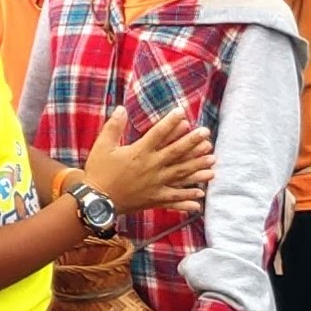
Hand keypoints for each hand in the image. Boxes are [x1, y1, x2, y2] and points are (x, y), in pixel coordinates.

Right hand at [83, 105, 214, 215]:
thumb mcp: (102, 146)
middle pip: (176, 153)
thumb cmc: (98, 172)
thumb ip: (113, 127)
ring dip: (198, 168)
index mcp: (139, 152)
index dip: (171, 122)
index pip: (158, 133)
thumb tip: (121, 108)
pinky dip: (188, 198)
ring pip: (181, 175)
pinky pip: (175, 198)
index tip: (182, 112)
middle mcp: (152, 167)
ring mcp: (156, 184)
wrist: (97, 201)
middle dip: (193, 142)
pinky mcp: (155, 199)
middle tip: (206, 134)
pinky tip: (201, 195)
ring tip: (212, 162)